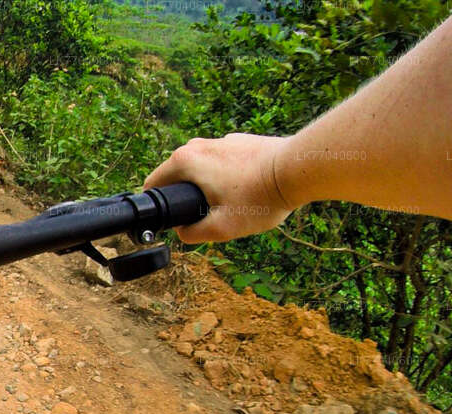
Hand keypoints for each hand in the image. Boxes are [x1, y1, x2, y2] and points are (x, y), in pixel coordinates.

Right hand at [145, 133, 295, 243]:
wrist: (298, 170)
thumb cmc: (259, 197)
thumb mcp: (221, 228)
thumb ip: (192, 234)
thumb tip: (182, 231)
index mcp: (184, 162)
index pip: (153, 184)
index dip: (160, 206)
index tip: (176, 219)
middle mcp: (198, 145)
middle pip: (177, 177)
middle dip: (187, 197)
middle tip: (211, 216)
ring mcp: (220, 140)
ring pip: (202, 170)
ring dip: (209, 188)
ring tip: (234, 204)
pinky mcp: (240, 141)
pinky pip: (222, 164)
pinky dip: (228, 178)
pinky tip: (249, 191)